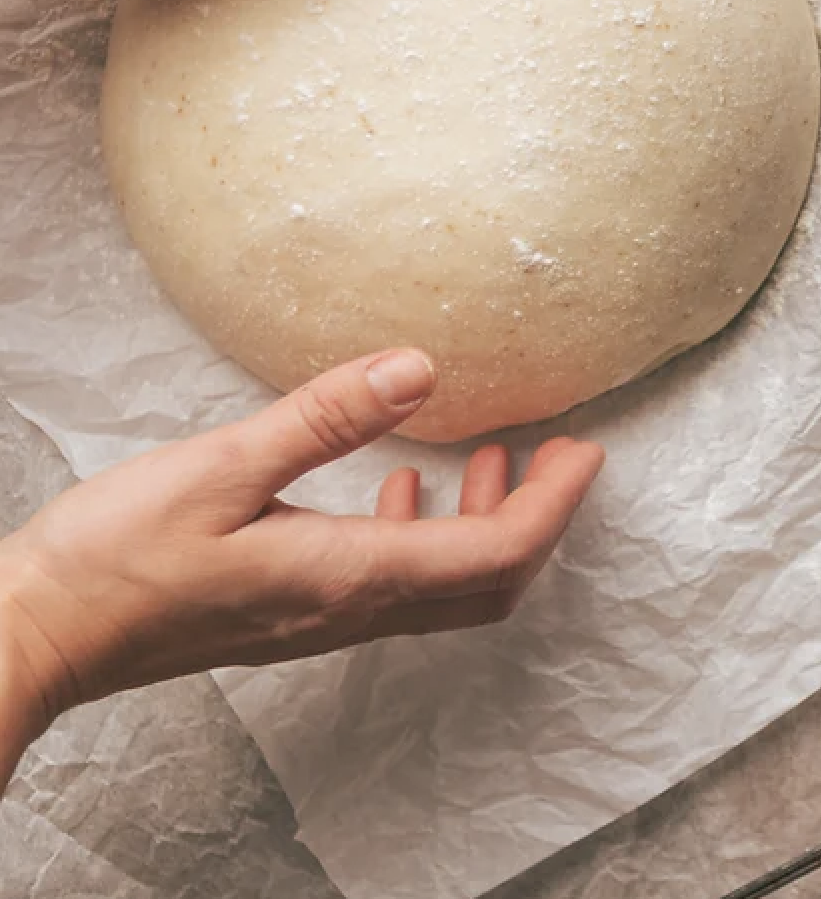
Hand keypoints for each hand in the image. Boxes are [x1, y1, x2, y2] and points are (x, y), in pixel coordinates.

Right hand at [0, 348, 603, 773]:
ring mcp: (323, 619)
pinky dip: (427, 534)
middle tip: (565, 452)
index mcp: (352, 576)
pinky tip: (402, 486)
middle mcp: (352, 609)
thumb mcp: (223, 465)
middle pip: (490, 584)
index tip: (586, 448)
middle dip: (543, 518)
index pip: (497, 554)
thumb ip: (328, 417)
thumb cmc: (118, 557)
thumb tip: (422, 367)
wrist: (42, 634)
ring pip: (446, 586)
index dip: (555, 503)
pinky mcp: (294, 612)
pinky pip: (395, 583)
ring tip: (503, 456)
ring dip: (490, 525)